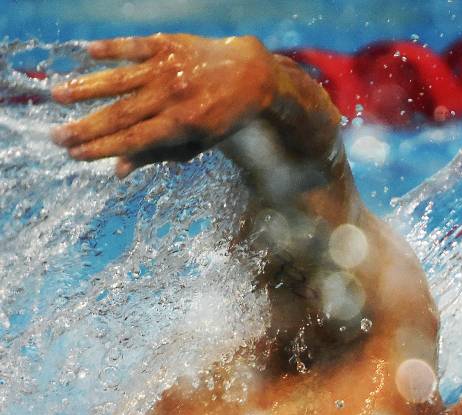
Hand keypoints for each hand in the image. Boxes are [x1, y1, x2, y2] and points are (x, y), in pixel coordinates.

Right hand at [52, 34, 276, 177]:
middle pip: (121, 114)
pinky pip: (135, 46)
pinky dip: (112, 49)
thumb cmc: (224, 116)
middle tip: (56, 136)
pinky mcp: (169, 45)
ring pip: (121, 80)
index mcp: (181, 125)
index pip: (133, 139)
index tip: (75, 155)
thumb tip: (119, 171)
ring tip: (58, 95)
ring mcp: (169, 69)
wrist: (253, 74)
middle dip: (86, 127)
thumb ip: (158, 155)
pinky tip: (89, 53)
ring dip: (87, 87)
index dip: (102, 148)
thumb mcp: (199, 143)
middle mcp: (172, 97)